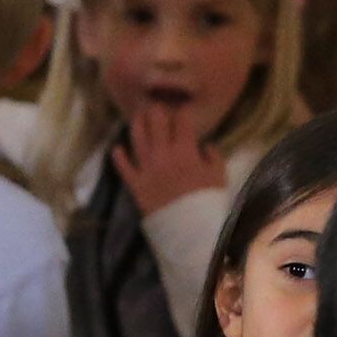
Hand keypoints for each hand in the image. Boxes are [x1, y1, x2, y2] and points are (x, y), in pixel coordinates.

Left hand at [113, 102, 226, 216]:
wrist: (190, 230)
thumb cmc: (208, 202)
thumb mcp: (220, 177)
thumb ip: (214, 157)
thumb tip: (206, 145)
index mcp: (186, 151)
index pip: (182, 122)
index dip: (181, 111)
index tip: (181, 107)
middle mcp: (163, 154)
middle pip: (156, 123)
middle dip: (156, 110)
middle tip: (156, 106)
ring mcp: (146, 168)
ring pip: (137, 139)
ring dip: (137, 125)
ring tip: (137, 117)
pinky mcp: (135, 184)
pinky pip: (123, 167)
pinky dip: (119, 157)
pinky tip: (116, 148)